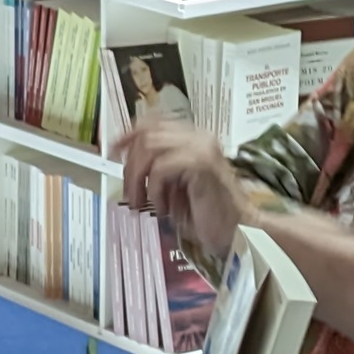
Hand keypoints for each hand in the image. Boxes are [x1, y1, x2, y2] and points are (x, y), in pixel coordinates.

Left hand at [119, 121, 244, 258]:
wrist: (240, 231)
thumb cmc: (209, 214)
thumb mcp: (176, 187)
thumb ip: (158, 170)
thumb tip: (129, 162)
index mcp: (194, 138)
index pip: (155, 122)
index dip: (130, 133)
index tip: (113, 151)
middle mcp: (199, 136)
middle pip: (148, 133)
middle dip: (131, 164)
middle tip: (129, 193)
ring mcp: (202, 148)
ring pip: (151, 147)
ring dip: (138, 177)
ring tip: (141, 202)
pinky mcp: (202, 164)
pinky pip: (161, 168)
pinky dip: (155, 190)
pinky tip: (163, 208)